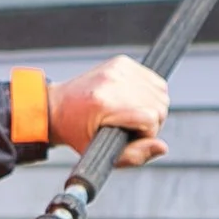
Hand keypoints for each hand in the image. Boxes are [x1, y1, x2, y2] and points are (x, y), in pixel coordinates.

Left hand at [48, 55, 169, 167]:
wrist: (57, 107)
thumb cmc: (75, 131)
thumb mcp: (100, 154)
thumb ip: (134, 156)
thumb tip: (161, 147)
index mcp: (104, 102)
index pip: (150, 118)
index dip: (145, 134)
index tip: (129, 137)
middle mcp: (113, 81)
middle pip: (159, 105)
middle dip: (151, 122)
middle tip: (130, 127)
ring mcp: (118, 69)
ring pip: (161, 92)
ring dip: (152, 107)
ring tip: (131, 114)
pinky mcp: (122, 62)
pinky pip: (154, 80)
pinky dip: (149, 93)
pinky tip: (132, 101)